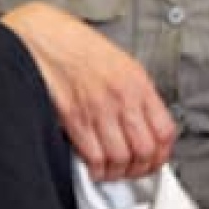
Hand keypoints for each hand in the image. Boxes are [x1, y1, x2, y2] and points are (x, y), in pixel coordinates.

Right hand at [0, 0, 175, 181]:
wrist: (43, 36)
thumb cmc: (76, 46)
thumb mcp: (120, 62)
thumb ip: (136, 94)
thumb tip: (145, 126)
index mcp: (137, 82)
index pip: (165, 131)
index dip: (162, 154)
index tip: (154, 160)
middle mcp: (121, 97)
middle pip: (145, 150)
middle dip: (140, 168)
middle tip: (133, 171)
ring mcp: (98, 108)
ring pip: (120, 158)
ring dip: (117, 172)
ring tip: (112, 172)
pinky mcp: (74, 117)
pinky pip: (94, 156)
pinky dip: (96, 169)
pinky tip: (95, 168)